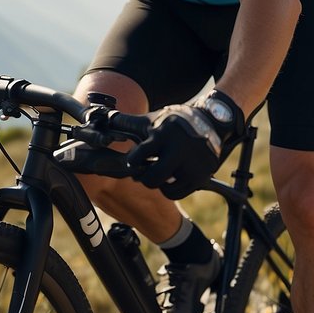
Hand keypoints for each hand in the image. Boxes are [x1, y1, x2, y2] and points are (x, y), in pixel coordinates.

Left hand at [128, 90, 243, 199]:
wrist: (208, 123)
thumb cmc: (172, 124)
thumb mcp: (151, 120)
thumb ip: (127, 122)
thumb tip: (104, 119)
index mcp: (164, 135)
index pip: (138, 156)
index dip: (132, 161)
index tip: (133, 160)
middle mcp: (180, 151)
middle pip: (152, 179)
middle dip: (143, 178)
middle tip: (142, 173)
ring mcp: (192, 166)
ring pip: (164, 188)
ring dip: (157, 183)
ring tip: (158, 172)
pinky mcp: (200, 177)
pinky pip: (176, 194)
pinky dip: (169, 189)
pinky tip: (169, 177)